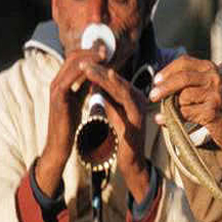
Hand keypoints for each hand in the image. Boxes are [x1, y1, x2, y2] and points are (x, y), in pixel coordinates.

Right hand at [38, 46, 111, 194]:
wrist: (59, 144)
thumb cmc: (69, 125)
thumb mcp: (78, 101)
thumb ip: (84, 87)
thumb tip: (96, 76)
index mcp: (61, 82)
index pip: (75, 59)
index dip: (90, 52)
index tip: (106, 49)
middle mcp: (56, 81)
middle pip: (73, 57)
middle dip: (91, 50)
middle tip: (107, 47)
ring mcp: (55, 88)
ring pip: (72, 64)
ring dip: (90, 57)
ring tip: (106, 54)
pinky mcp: (58, 96)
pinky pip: (71, 78)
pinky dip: (85, 71)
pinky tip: (98, 70)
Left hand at [79, 62, 151, 202]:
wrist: (130, 160)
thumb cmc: (120, 138)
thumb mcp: (112, 112)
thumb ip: (106, 98)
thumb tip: (94, 83)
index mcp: (132, 96)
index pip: (113, 79)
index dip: (98, 70)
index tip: (82, 62)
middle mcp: (138, 98)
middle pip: (116, 80)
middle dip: (99, 69)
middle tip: (83, 60)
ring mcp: (139, 107)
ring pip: (120, 86)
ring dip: (103, 76)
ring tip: (89, 68)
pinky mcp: (137, 118)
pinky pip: (125, 100)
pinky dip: (116, 88)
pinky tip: (105, 80)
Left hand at [149, 56, 221, 153]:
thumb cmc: (215, 110)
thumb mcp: (202, 90)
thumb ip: (184, 84)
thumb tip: (156, 86)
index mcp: (210, 69)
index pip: (184, 62)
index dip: (167, 71)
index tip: (156, 81)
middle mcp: (214, 78)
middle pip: (182, 78)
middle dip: (164, 88)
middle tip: (153, 96)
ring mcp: (214, 94)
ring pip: (183, 97)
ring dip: (173, 106)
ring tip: (172, 113)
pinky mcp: (212, 110)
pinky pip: (185, 112)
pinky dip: (171, 117)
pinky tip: (164, 120)